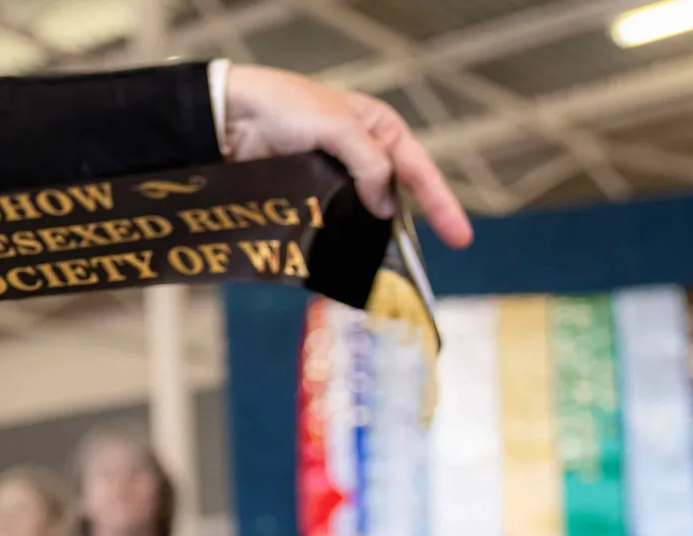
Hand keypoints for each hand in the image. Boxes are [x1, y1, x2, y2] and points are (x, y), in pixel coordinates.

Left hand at [225, 63, 472, 249]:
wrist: (232, 117)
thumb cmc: (289, 108)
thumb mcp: (339, 128)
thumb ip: (369, 164)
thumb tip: (387, 208)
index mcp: (382, 130)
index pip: (420, 172)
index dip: (442, 206)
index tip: (460, 238)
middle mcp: (363, 155)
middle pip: (393, 199)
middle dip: (403, 231)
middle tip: (415, 268)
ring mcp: (335, 178)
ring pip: (361, 215)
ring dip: (368, 239)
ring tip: (377, 270)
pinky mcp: (308, 196)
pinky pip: (330, 222)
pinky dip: (337, 240)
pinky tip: (342, 260)